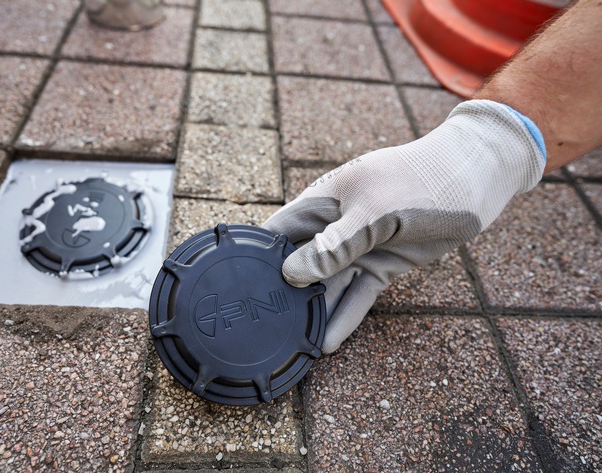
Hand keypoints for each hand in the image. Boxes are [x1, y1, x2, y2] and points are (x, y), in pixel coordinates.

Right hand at [263, 100, 544, 353]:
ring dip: (313, 313)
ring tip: (292, 347)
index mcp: (321, 202)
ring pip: (327, 286)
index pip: (276, 232)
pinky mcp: (381, 266)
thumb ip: (333, 245)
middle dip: (282, 293)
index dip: (255, 258)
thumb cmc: (420, 180)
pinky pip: (358, 296)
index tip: (235, 290)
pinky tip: (329, 343)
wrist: (474, 179)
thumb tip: (291, 275)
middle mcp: (333, 227)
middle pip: (298, 265)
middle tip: (262, 330)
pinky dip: (346, 317)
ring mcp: (358, 248)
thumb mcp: (374, 211)